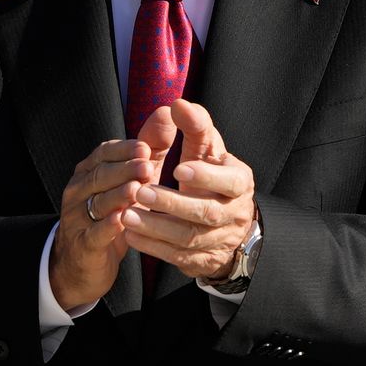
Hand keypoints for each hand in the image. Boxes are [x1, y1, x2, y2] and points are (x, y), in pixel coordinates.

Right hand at [52, 110, 170, 314]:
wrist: (83, 263)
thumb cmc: (113, 214)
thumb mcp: (133, 179)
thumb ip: (151, 149)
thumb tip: (168, 111)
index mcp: (90, 172)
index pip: (103, 153)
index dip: (124, 149)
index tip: (146, 146)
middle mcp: (79, 190)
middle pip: (100, 175)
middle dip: (123, 169)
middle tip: (147, 165)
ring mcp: (77, 217)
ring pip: (97, 202)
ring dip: (117, 195)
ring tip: (137, 190)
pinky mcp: (83, 244)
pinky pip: (94, 233)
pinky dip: (107, 227)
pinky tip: (121, 221)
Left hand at [124, 99, 260, 283]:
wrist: (228, 226)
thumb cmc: (212, 176)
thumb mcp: (207, 150)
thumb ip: (194, 126)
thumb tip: (176, 104)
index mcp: (239, 183)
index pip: (230, 180)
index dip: (206, 176)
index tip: (178, 166)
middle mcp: (234, 214)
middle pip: (206, 212)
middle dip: (172, 203)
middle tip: (140, 191)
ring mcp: (219, 240)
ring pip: (189, 238)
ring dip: (156, 227)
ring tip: (126, 214)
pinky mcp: (202, 260)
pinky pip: (177, 257)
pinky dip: (153, 247)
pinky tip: (130, 234)